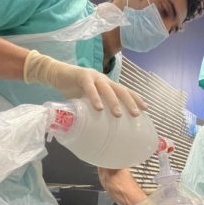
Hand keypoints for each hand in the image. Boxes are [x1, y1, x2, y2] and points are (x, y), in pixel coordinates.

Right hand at [23, 50, 146, 116]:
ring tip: (118, 114)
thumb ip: (94, 110)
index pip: (125, 91)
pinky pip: (90, 87)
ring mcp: (94, 77)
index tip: (146, 109)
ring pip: (107, 89)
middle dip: (130, 102)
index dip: (136, 98)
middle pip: (121, 90)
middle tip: (136, 114)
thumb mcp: (87, 101)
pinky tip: (98, 107)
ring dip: (114, 101)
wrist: (57, 75)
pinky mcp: (82, 76)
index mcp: (107, 85)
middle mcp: (104, 80)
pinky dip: (95, 97)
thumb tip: (101, 129)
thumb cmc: (74, 90)